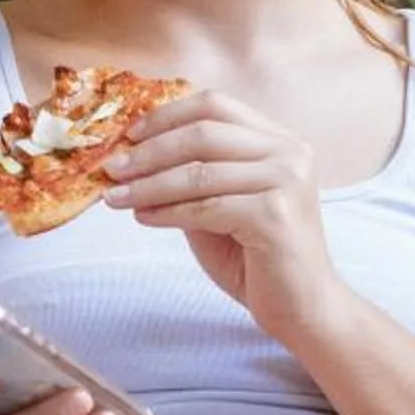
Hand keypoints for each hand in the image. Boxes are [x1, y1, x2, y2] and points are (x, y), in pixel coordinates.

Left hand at [100, 90, 344, 338]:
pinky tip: (142, 218)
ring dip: (149, 185)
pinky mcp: (276, 215)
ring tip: (115, 197)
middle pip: (203, 132)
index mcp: (278, 140)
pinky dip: (167, 212)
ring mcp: (286, 181)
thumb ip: (190, 176)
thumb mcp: (218, 205)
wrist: (302, 309)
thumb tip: (131, 156)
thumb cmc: (256, 258)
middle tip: (112, 168)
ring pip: (199, 171)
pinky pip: (205, 207)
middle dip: (149, 150)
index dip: (166, 116)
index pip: (214, 105)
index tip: (128, 135)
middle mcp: (289, 152)